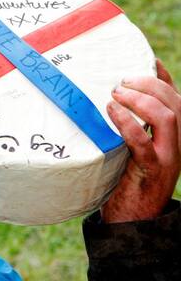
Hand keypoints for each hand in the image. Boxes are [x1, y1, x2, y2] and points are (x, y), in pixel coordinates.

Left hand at [101, 59, 180, 222]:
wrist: (135, 221)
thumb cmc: (127, 181)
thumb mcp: (131, 150)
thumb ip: (129, 128)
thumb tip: (107, 101)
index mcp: (172, 136)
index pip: (175, 98)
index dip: (162, 77)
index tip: (146, 60)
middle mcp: (176, 143)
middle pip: (175, 102)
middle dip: (149, 84)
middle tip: (120, 81)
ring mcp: (168, 157)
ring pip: (168, 117)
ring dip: (141, 99)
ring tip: (117, 93)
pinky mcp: (151, 171)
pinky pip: (143, 143)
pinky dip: (128, 123)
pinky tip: (112, 111)